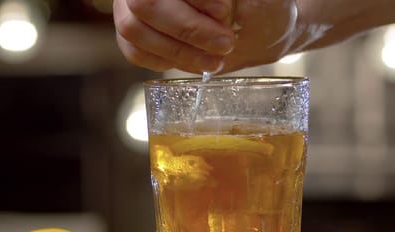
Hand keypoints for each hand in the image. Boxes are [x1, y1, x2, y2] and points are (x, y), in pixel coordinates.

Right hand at [113, 0, 297, 73]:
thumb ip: (243, 2)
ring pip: (134, 28)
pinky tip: (195, 62)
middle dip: (188, 28)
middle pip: (144, 3)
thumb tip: (222, 6)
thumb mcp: (263, 1)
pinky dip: (165, 61)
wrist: (255, 28)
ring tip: (216, 61)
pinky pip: (133, 50)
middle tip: (226, 44)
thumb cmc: (262, 7)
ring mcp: (131, 4)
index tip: (223, 12)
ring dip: (179, 51)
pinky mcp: (133, 30)